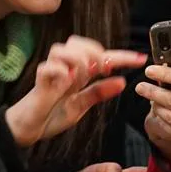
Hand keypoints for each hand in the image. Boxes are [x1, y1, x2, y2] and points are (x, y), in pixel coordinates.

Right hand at [4, 37, 146, 147]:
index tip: (141, 59)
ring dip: (78, 59)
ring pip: (62, 48)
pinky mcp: (39, 81)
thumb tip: (122, 82)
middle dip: (95, 51)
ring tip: (82, 76)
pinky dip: (61, 71)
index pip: (101, 59)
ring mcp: (51, 72)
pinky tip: (67, 82)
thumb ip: (99, 93)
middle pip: (77, 42)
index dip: (122, 57)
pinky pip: (49, 67)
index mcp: (78, 74)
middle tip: (102, 69)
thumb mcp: (81, 106)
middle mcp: (65, 68)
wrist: (29, 130)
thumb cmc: (52, 115)